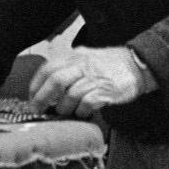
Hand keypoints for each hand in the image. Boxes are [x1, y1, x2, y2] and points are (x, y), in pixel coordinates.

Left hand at [27, 47, 150, 119]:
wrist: (137, 65)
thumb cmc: (109, 65)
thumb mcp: (85, 58)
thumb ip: (68, 68)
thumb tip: (47, 86)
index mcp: (75, 56)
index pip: (48, 68)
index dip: (36, 85)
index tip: (32, 97)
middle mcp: (83, 65)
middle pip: (56, 81)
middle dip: (43, 98)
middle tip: (38, 109)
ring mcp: (95, 78)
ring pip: (70, 94)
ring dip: (63, 107)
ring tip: (64, 112)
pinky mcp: (106, 91)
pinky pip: (87, 103)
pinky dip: (81, 111)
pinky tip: (81, 113)